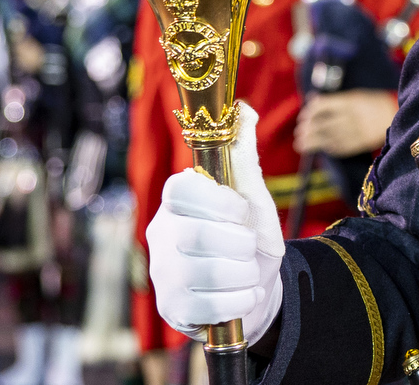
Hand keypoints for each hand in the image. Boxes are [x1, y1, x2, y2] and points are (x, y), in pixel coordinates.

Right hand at [147, 102, 284, 342]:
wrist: (256, 287)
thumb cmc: (249, 236)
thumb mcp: (253, 196)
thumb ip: (243, 158)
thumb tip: (243, 108)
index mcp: (178, 202)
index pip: (180, 189)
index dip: (217, 201)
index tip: (243, 212)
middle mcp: (162, 235)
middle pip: (194, 234)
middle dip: (238, 243)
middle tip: (250, 246)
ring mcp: (163, 274)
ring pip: (203, 272)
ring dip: (243, 273)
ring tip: (250, 271)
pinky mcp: (172, 309)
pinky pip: (208, 306)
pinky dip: (241, 300)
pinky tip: (246, 294)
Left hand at [294, 89, 399, 156]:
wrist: (397, 116)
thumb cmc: (375, 104)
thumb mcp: (357, 96)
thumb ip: (336, 101)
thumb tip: (313, 101)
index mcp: (350, 102)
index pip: (323, 106)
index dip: (310, 112)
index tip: (304, 116)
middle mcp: (350, 117)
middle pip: (322, 125)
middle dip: (308, 129)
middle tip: (299, 132)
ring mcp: (354, 132)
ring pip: (327, 138)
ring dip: (312, 142)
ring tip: (300, 144)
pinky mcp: (358, 144)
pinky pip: (338, 147)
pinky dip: (328, 147)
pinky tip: (323, 147)